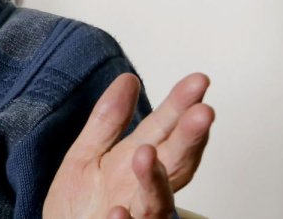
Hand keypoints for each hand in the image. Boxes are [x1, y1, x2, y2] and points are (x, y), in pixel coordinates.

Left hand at [42, 73, 213, 218]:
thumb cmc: (79, 204)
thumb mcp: (88, 154)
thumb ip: (108, 120)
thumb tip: (129, 78)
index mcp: (136, 161)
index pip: (164, 129)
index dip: (181, 106)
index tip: (198, 81)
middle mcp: (143, 189)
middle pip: (173, 162)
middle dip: (188, 138)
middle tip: (202, 113)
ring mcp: (136, 214)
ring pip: (155, 201)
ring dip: (154, 180)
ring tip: (146, 154)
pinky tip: (117, 211)